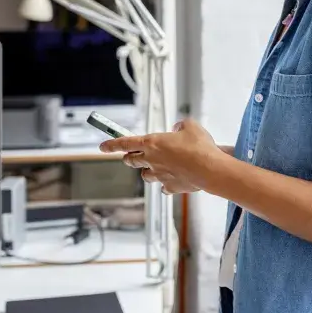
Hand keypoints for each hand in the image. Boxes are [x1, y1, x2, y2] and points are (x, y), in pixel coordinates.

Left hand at [99, 119, 224, 194]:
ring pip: (145, 175)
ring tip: (155, 167)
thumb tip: (177, 128)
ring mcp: (160, 175)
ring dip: (147, 170)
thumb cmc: (199, 146)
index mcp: (153, 143)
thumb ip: (180, 125)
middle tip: (131, 156)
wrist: (209, 169)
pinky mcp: (170, 187)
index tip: (102, 147)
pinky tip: (172, 180)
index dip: (112, 144)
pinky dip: (165, 183)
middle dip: (130, 158)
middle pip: (132, 160)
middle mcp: (152, 160)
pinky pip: (163, 186)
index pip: (125, 143)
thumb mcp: (190, 126)